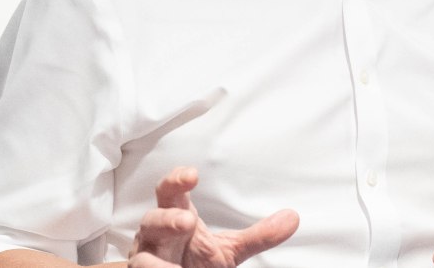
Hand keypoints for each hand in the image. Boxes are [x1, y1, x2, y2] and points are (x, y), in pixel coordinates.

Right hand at [127, 166, 299, 267]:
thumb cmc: (194, 261)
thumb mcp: (229, 250)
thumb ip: (258, 235)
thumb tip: (293, 218)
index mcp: (176, 217)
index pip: (170, 192)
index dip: (176, 180)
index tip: (192, 175)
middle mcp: (155, 235)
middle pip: (152, 219)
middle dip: (167, 219)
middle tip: (187, 221)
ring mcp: (144, 258)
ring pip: (140, 255)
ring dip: (155, 260)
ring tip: (173, 267)